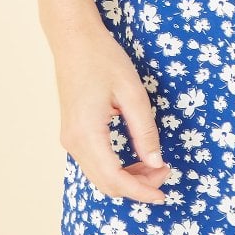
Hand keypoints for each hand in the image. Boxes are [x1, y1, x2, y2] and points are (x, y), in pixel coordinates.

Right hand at [52, 23, 170, 204]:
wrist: (73, 39)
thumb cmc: (103, 58)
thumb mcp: (132, 92)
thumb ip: (145, 130)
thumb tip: (156, 163)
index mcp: (88, 133)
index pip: (115, 178)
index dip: (140, 192)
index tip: (163, 195)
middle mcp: (73, 142)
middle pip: (106, 183)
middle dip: (137, 186)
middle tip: (165, 172)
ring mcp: (69, 139)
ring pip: (99, 176)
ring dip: (127, 179)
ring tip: (154, 166)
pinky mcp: (72, 134)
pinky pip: (94, 164)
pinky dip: (116, 169)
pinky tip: (135, 159)